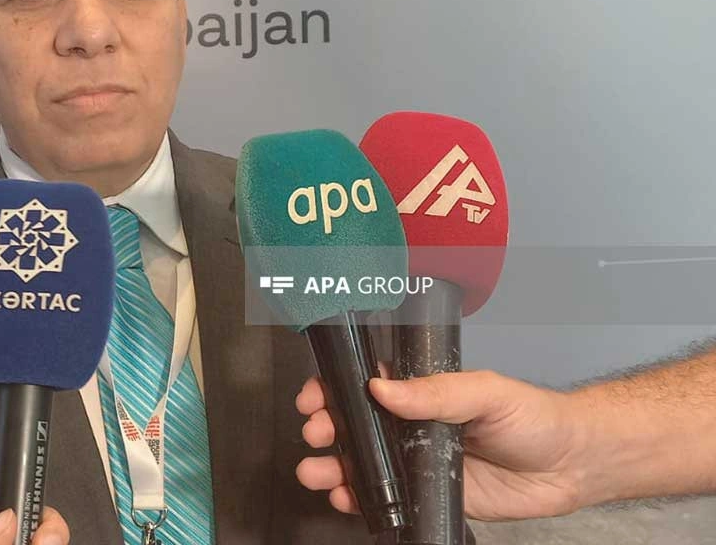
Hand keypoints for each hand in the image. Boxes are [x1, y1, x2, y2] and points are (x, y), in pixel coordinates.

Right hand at [295, 371, 589, 521]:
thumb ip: (436, 393)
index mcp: (422, 392)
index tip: (315, 398)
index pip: (366, 385)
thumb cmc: (534, 419)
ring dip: (334, 467)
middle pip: (356, 426)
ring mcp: (417, 461)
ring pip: (364, 463)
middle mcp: (413, 425)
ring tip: (316, 472)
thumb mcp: (486, 393)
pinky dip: (359, 500)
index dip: (335, 390)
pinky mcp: (428, 495)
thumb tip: (384, 389)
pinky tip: (346, 498)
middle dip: (326, 430)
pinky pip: (386, 498)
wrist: (570, 468)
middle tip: (315, 435)